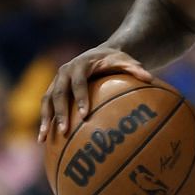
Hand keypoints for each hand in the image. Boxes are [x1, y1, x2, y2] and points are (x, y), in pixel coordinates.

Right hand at [38, 47, 156, 141]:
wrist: (99, 54)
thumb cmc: (114, 60)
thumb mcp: (126, 61)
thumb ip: (136, 69)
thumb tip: (150, 78)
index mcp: (80, 65)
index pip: (79, 83)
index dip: (80, 98)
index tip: (84, 115)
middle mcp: (64, 72)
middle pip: (59, 93)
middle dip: (60, 113)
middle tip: (64, 132)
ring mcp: (56, 81)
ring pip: (47, 101)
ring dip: (45, 120)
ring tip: (44, 139)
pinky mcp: (52, 90)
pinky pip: (46, 106)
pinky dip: (44, 122)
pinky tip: (43, 140)